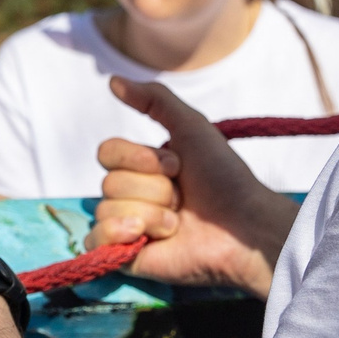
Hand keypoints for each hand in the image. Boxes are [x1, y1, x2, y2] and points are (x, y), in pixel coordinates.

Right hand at [91, 78, 298, 294]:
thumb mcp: (192, 127)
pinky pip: (93, 241)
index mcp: (142, 168)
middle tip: (183, 199)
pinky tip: (144, 237)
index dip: (140, 157)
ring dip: (149, 214)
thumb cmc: (225, 178)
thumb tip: (111, 80)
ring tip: (178, 224)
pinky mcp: (126, 258)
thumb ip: (154, 99)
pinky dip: (117, 235)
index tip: (178, 165)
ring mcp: (128, 228)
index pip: (107, 152)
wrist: (245, 226)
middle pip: (109, 182)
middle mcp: (132, 196)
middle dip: (152, 188)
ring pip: (106, 210)